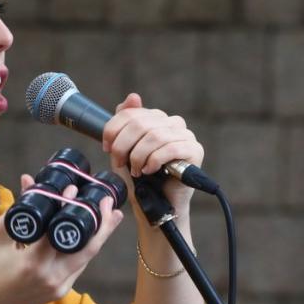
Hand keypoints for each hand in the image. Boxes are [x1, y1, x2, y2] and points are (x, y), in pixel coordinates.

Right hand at [0, 178, 124, 303]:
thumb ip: (18, 208)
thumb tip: (30, 180)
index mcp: (33, 262)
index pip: (59, 231)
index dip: (70, 209)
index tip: (75, 189)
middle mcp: (52, 276)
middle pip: (88, 248)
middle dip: (103, 224)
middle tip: (109, 202)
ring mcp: (60, 285)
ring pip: (88, 257)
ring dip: (101, 235)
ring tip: (112, 214)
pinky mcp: (63, 289)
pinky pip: (80, 265)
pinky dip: (87, 247)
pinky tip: (95, 233)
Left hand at [102, 93, 203, 220]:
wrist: (156, 206)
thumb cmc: (141, 179)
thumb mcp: (125, 151)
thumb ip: (125, 124)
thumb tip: (133, 96)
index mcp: (156, 119)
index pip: (131, 113)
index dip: (114, 130)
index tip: (107, 148)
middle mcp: (173, 123)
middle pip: (141, 123)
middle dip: (124, 146)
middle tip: (120, 163)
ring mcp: (186, 136)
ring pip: (155, 136)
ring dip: (139, 156)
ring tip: (137, 171)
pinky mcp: (195, 151)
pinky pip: (171, 147)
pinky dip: (155, 160)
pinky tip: (150, 170)